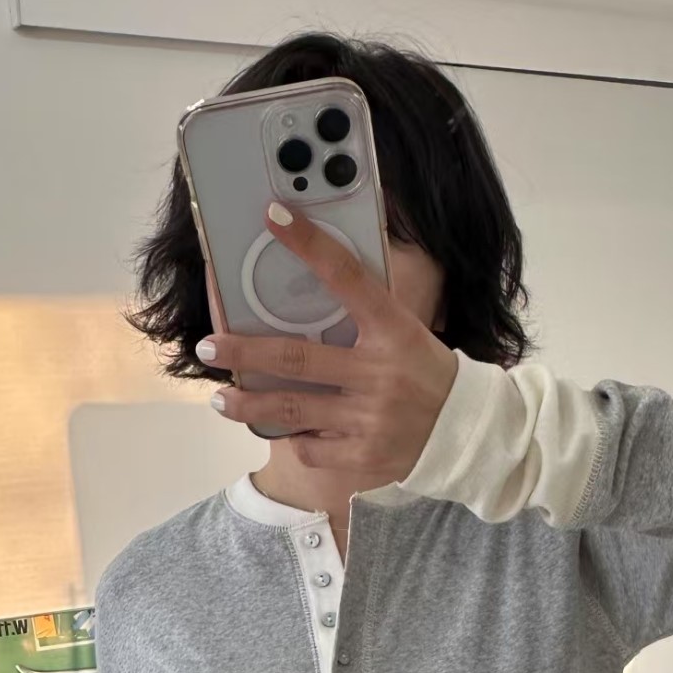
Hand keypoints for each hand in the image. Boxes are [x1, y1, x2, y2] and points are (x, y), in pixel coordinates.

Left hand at [197, 202, 458, 475]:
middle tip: (207, 346)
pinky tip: (284, 431)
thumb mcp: (406, 334)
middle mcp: (380, 373)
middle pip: (296, 358)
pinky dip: (294, 439)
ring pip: (293, 411)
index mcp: (393, 330)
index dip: (309, 244)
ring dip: (248, 403)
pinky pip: (312, 448)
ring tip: (220, 397)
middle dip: (244, 351)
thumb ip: (364, 318)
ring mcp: (371, 419)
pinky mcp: (366, 456)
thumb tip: (307, 286)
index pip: (347, 277)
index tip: (274, 216)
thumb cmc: (426, 375)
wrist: (465, 434)